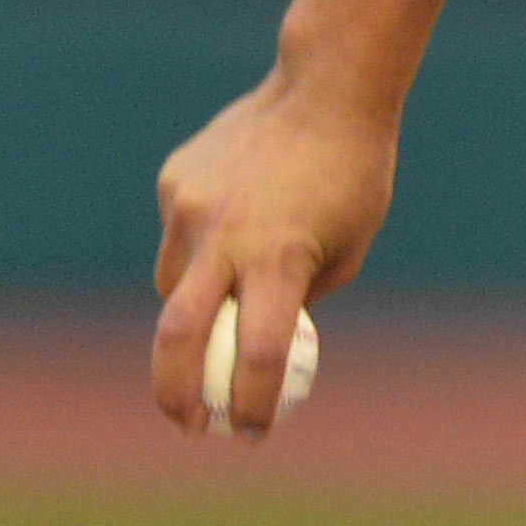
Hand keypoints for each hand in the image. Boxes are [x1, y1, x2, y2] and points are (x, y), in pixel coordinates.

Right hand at [152, 68, 394, 438]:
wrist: (326, 90)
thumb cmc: (354, 176)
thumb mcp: (347, 249)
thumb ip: (299, 297)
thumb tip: (259, 344)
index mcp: (279, 257)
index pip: (254, 354)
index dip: (250, 405)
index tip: (248, 435)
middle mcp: (224, 235)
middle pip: (176, 337)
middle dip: (174, 394)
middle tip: (188, 424)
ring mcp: (189, 206)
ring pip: (170, 285)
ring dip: (189, 311)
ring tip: (229, 293)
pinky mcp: (173, 182)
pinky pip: (176, 236)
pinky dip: (197, 249)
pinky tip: (236, 219)